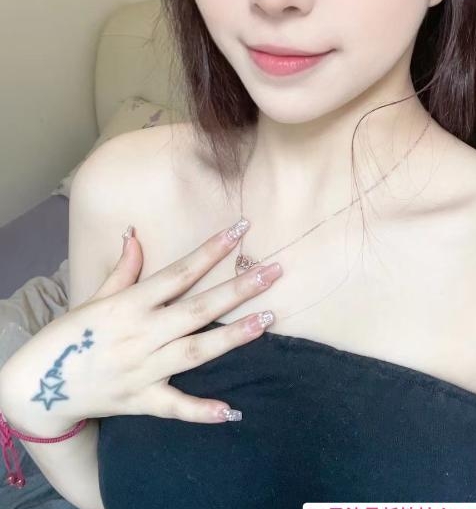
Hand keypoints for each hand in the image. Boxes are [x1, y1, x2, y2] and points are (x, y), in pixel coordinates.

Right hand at [0, 220, 282, 431]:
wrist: (37, 387)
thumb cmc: (69, 335)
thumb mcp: (95, 297)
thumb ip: (122, 268)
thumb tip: (135, 233)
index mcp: (130, 304)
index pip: (179, 272)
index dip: (211, 250)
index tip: (241, 228)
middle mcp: (141, 334)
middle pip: (197, 309)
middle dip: (237, 290)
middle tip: (273, 271)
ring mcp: (143, 369)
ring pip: (195, 352)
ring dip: (233, 338)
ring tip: (268, 320)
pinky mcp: (141, 401)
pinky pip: (175, 408)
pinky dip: (202, 411)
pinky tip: (233, 410)